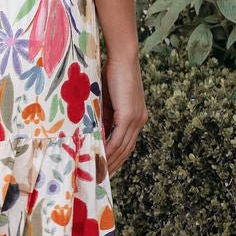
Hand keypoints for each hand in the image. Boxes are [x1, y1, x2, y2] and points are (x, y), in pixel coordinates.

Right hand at [101, 53, 147, 175]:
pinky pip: (118, 138)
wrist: (122, 58)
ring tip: (98, 173)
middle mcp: (139, 120)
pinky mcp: (128, 115)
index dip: (118, 158)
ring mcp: (136, 118)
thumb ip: (104, 116)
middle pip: (127, 150)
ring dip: (111, 161)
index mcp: (137, 117)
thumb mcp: (107, 100)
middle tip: (101, 178)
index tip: (107, 169)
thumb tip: (95, 132)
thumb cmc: (112, 73)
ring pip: (123, 147)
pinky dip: (109, 150)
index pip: (128, 144)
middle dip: (115, 165)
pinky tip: (101, 158)